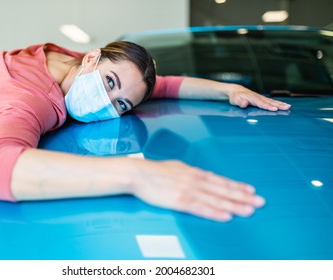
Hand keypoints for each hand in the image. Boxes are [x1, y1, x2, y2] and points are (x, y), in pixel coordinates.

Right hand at [132, 159, 264, 221]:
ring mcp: (189, 191)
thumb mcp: (177, 167)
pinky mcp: (180, 201)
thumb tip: (205, 176)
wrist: (139, 174)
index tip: (251, 190)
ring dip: (234, 205)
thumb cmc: (155, 171)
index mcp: (194, 173)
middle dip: (243, 197)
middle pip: (223, 190)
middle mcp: (196, 181)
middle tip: (260, 202)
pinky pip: (201, 208)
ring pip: (216, 199)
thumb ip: (192, 173)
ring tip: (249, 210)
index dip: (237, 186)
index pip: (221, 181)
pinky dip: (215, 212)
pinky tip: (226, 216)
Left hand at [228, 84, 290, 110]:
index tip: (274, 109)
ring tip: (288, 106)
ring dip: (280, 103)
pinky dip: (277, 103)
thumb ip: (240, 102)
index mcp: (252, 98)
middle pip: (269, 102)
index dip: (268, 106)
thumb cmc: (235, 97)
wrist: (236, 90)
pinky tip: (283, 105)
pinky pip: (271, 101)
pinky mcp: (262, 99)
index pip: (261, 103)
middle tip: (287, 107)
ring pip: (272, 101)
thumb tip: (244, 104)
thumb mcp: (235, 100)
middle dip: (278, 105)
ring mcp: (261, 97)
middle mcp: (258, 97)